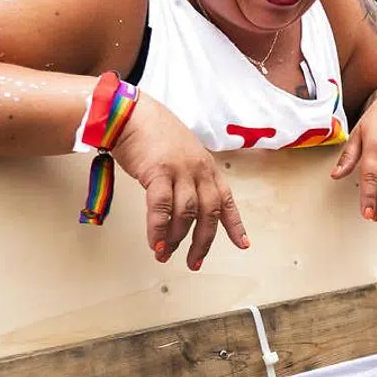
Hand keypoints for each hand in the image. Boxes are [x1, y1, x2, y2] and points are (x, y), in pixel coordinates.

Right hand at [111, 97, 248, 269]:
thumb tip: (185, 211)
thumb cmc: (154, 136)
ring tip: (166, 254)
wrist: (132, 113)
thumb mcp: (182, 156)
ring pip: (188, 213)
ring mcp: (181, 170)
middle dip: (203, 241)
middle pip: (210, 212)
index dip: (235, 225)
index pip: (227, 200)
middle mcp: (200, 170)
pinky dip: (160, 229)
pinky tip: (156, 243)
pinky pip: (163, 208)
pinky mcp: (159, 172)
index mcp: (208, 168)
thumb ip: (188, 179)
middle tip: (194, 262)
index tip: (243, 244)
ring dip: (178, 239)